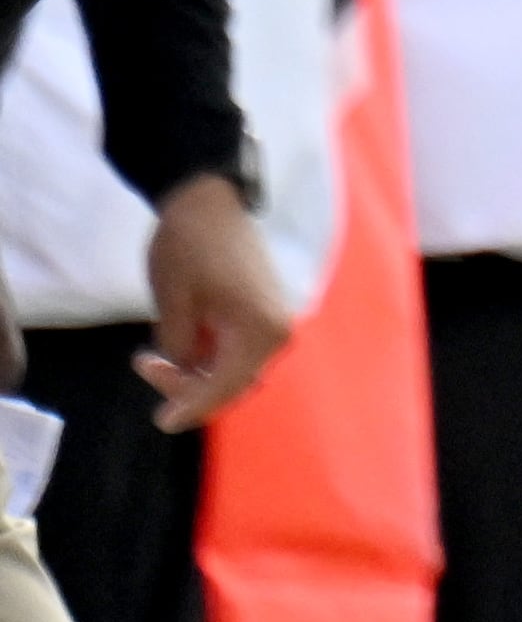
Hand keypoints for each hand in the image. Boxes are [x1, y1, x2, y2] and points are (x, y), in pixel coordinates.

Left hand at [136, 175, 290, 432]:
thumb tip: (185, 377)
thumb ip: (180, 353)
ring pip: (234, 369)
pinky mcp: (261, 311)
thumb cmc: (189, 248)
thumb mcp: (173, 306)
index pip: (226, 386)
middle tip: (145, 364)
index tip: (161, 421)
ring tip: (152, 355)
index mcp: (262, 329)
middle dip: (190, 387)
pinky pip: (236, 350)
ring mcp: (271, 319)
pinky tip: (175, 344)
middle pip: (234, 382)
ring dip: (196, 372)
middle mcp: (276, 328)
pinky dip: (206, 356)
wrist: (208, 201)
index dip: (191, 407)